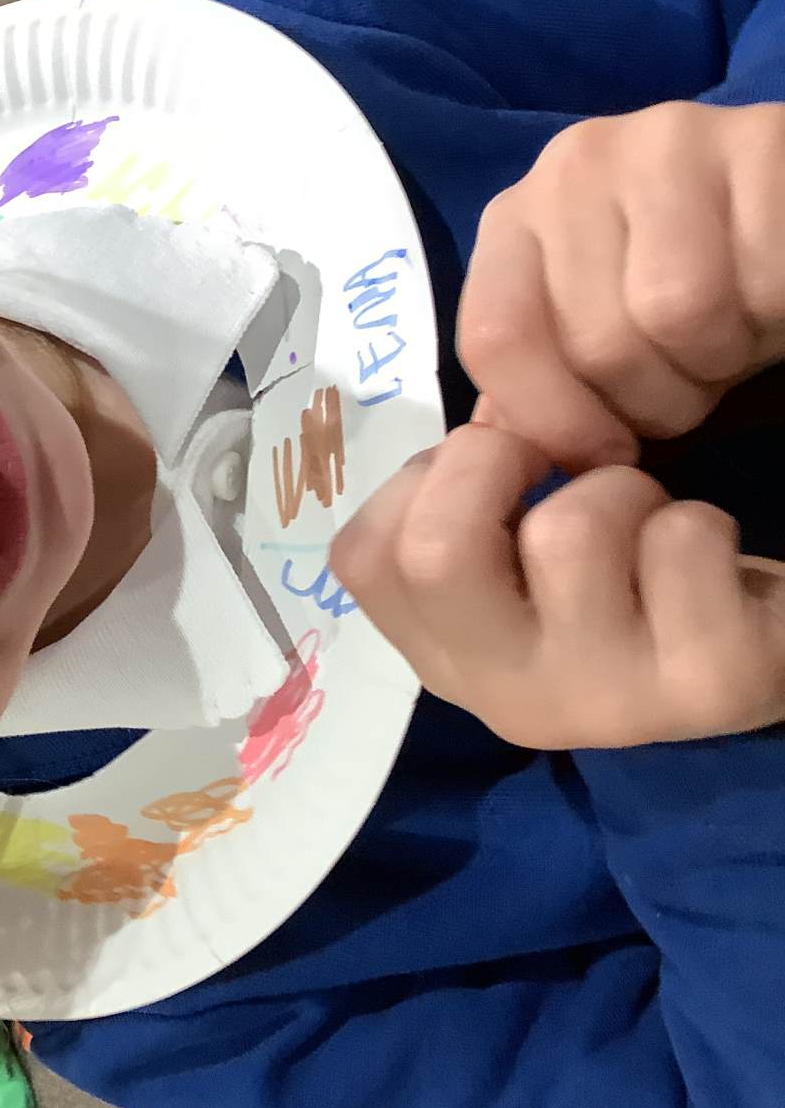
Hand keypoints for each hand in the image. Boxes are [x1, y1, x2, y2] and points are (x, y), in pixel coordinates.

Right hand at [331, 424, 784, 749]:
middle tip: (547, 467)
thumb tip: (496, 405)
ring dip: (619, 489)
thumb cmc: (619, 586)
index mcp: (446, 658)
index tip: (485, 478)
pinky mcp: (706, 684)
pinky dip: (702, 520)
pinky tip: (706, 566)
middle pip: (436, 553)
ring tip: (643, 525)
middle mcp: (506, 695)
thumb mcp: (517, 550)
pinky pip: (680, 540)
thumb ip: (471, 490)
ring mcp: (605, 701)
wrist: (746, 659)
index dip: (420, 481)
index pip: (362, 556)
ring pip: (569, 532)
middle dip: (491, 462)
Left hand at [460, 101, 784, 470]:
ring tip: (728, 340)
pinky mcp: (758, 138)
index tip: (607, 456)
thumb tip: (493, 447)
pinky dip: (774, 319)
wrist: (783, 211)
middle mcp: (573, 166)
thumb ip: (539, 379)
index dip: (552, 420)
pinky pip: (761, 283)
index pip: (494, 336)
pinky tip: (770, 301)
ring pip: (675, 312)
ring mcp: (663, 142)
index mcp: (515, 218)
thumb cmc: (686, 279)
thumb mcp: (597, 329)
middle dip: (656, 400)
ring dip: (717, 361)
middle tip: (690, 382)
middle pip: (596, 341)